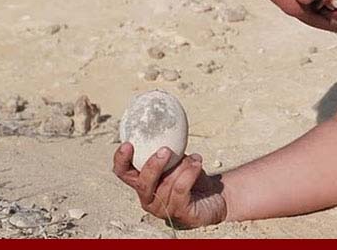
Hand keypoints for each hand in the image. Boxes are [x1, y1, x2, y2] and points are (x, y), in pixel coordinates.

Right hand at [112, 142, 226, 228]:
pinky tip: (197, 163)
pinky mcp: (181, 214)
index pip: (123, 173)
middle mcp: (148, 198)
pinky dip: (190, 173)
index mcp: (142, 182)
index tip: (128, 144)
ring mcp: (163, 209)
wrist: (215, 195)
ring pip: (167, 184)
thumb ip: (164, 150)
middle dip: (153, 165)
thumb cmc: (190, 176)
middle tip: (165, 150)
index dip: (121, 160)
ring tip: (194, 158)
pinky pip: (181, 189)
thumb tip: (162, 122)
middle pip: (142, 183)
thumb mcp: (175, 160)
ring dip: (182, 166)